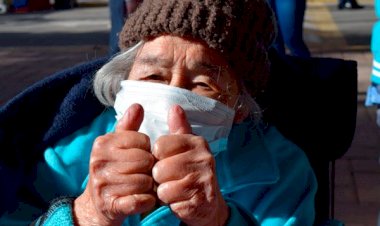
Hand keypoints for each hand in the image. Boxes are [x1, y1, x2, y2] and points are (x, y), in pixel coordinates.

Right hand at [73, 104, 155, 225]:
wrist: (96, 205)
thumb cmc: (113, 169)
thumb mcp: (117, 145)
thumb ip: (129, 126)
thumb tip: (138, 105)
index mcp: (103, 143)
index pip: (142, 140)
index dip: (147, 149)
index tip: (140, 156)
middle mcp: (99, 162)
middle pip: (145, 160)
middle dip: (149, 168)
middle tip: (143, 173)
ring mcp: (103, 185)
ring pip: (145, 181)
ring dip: (150, 186)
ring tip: (142, 186)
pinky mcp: (111, 205)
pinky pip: (141, 200)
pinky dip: (147, 201)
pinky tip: (143, 199)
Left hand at [152, 105, 228, 225]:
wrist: (208, 204)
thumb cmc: (192, 173)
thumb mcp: (187, 149)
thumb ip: (179, 129)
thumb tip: (175, 107)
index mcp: (197, 142)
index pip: (160, 145)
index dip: (158, 157)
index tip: (167, 161)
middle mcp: (204, 158)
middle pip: (159, 167)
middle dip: (160, 177)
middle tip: (171, 178)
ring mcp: (203, 180)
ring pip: (162, 185)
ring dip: (163, 190)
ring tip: (175, 188)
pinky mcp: (199, 199)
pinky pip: (169, 200)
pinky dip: (169, 202)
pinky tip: (179, 199)